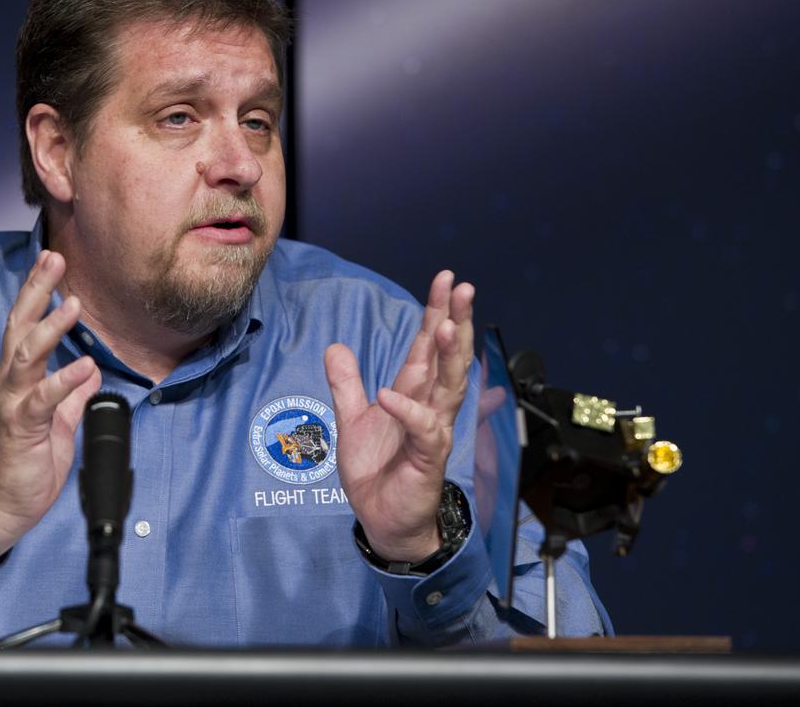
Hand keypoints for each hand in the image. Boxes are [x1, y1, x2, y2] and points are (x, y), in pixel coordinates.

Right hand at [0, 249, 101, 566]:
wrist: (4, 503)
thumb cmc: (27, 460)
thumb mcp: (58, 420)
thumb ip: (72, 395)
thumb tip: (92, 372)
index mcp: (19, 377)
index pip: (27, 323)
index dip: (38, 290)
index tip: (52, 259)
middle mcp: (11, 382)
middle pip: (20, 326)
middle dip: (36, 290)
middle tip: (53, 259)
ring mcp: (13, 402)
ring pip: (27, 356)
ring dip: (50, 328)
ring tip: (73, 305)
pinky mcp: (21, 427)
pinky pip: (43, 400)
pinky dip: (64, 381)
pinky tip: (85, 366)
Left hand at [326, 271, 474, 562]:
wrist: (383, 520)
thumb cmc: (377, 470)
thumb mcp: (353, 420)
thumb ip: (346, 384)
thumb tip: (335, 347)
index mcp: (414, 393)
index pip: (428, 346)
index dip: (436, 312)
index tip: (446, 280)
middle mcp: (431, 407)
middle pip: (448, 357)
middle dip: (456, 321)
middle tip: (463, 288)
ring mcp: (433, 432)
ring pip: (448, 387)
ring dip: (448, 356)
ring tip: (446, 325)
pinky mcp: (428, 459)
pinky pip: (422, 430)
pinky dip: (407, 411)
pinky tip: (389, 394)